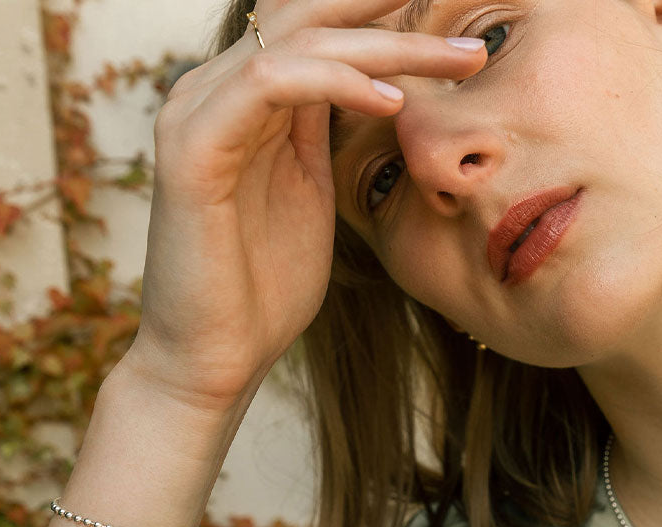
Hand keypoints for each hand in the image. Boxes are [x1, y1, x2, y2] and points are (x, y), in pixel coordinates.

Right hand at [129, 0, 486, 410]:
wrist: (215, 357)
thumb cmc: (267, 286)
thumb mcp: (312, 191)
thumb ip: (326, 133)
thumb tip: (377, 88)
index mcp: (247, 102)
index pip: (315, 28)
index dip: (379, 15)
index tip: (458, 27)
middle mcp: (215, 93)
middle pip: (308, 17)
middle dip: (392, 14)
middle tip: (469, 32)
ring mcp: (197, 114)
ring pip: (297, 41)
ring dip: (386, 45)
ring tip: (460, 62)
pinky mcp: (191, 149)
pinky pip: (268, 85)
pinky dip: (335, 82)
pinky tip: (393, 101)